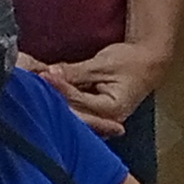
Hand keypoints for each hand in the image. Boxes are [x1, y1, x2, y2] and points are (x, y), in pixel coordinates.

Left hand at [40, 42, 169, 131]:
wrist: (147, 64)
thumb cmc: (130, 63)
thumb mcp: (102, 64)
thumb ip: (76, 72)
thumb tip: (51, 73)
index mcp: (112, 110)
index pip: (79, 101)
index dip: (60, 87)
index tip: (44, 75)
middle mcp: (106, 121)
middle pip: (73, 112)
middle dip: (54, 97)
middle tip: (35, 83)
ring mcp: (101, 121)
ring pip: (72, 113)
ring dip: (56, 99)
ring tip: (39, 86)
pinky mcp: (95, 116)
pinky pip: (76, 110)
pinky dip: (64, 100)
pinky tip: (50, 92)